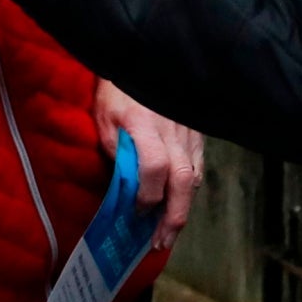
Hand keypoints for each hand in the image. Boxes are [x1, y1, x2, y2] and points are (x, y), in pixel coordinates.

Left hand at [94, 79, 204, 251]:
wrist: (140, 59)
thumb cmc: (116, 90)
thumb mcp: (104, 118)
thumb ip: (116, 150)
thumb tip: (127, 186)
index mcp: (145, 122)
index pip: (155, 166)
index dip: (148, 194)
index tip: (137, 211)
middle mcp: (173, 128)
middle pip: (183, 179)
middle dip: (173, 216)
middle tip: (161, 242)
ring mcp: (188, 129)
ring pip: (194, 176)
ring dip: (183, 207)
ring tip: (168, 232)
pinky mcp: (196, 131)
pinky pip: (197, 165)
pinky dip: (188, 189)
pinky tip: (178, 203)